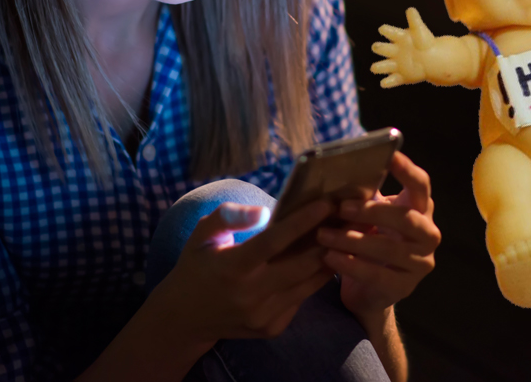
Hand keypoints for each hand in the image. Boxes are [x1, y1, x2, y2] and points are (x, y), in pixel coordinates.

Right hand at [149, 198, 337, 344]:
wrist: (185, 318)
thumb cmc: (197, 266)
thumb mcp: (202, 234)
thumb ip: (229, 217)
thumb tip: (264, 210)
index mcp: (232, 267)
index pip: (274, 241)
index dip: (302, 222)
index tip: (326, 204)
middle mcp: (249, 294)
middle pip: (300, 265)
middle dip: (326, 240)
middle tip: (345, 217)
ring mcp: (263, 316)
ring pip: (307, 284)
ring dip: (327, 259)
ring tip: (342, 235)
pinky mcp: (272, 328)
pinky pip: (300, 299)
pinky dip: (312, 279)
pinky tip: (320, 260)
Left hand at [317, 151, 439, 323]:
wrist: (370, 290)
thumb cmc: (369, 240)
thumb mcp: (369, 215)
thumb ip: (364, 195)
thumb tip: (341, 169)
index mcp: (420, 209)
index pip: (421, 185)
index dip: (408, 171)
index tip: (391, 156)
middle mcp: (428, 234)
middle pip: (407, 219)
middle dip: (373, 212)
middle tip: (341, 207)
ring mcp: (421, 263)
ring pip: (389, 249)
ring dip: (353, 241)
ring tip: (323, 235)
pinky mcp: (405, 287)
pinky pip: (377, 275)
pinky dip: (351, 265)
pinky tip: (330, 258)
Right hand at [371, 7, 436, 87]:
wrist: (433, 59)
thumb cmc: (425, 42)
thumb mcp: (421, 31)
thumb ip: (415, 21)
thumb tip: (410, 9)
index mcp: (397, 38)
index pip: (389, 32)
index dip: (385, 30)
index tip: (382, 29)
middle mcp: (393, 51)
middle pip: (381, 48)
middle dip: (378, 48)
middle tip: (376, 47)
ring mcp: (396, 64)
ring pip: (383, 66)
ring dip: (378, 67)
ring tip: (374, 68)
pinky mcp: (401, 76)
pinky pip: (392, 80)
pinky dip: (388, 82)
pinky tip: (384, 83)